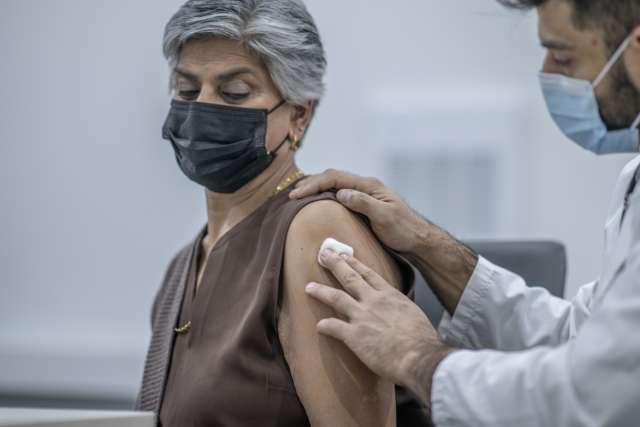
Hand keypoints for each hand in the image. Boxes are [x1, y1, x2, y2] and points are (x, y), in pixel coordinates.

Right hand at [290, 169, 427, 253]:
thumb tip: (341, 193)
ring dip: (315, 188)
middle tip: (290, 195)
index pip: (335, 178)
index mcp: (368, 186)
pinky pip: (338, 195)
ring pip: (334, 185)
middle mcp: (365, 187)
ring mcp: (364, 195)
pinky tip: (316, 204)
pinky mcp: (363, 205)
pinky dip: (323, 197)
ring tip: (298, 196)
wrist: (418, 240)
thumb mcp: (385, 217)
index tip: (296, 195)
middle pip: (332, 178)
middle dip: (310, 183)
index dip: (314, 184)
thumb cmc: (404, 230)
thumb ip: (364, 203)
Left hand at [306, 249, 455, 408]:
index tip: (344, 255)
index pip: (368, 274)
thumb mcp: (413, 315)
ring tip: (309, 286)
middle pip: (350, 278)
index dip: (354, 263)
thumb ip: (401, 310)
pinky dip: (325, 326)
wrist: (419, 356)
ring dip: (321, 291)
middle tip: (323, 255)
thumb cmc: (422, 339)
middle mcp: (374, 301)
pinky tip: (319, 325)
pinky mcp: (355, 335)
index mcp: (390, 295)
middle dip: (335, 265)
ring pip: (337, 298)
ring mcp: (362, 316)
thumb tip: (399, 315)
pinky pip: (334, 327)